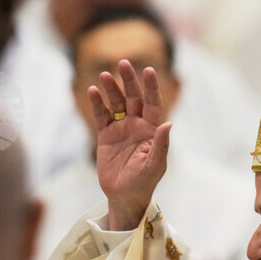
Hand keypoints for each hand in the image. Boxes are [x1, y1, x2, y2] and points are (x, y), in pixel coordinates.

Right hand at [88, 60, 170, 230]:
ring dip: (111, 89)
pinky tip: (92, 91)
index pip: (153, 103)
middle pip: (134, 97)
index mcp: (153, 129)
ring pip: (116, 103)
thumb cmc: (144, 182)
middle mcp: (138, 125)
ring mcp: (122, 129)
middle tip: (123, 63)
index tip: (148, 70)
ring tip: (104, 75)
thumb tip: (168, 123)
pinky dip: (97, 103)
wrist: (124, 196)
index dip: (151, 87)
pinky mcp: (106, 136)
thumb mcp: (155, 164)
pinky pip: (101, 116)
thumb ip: (161, 144)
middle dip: (129, 81)